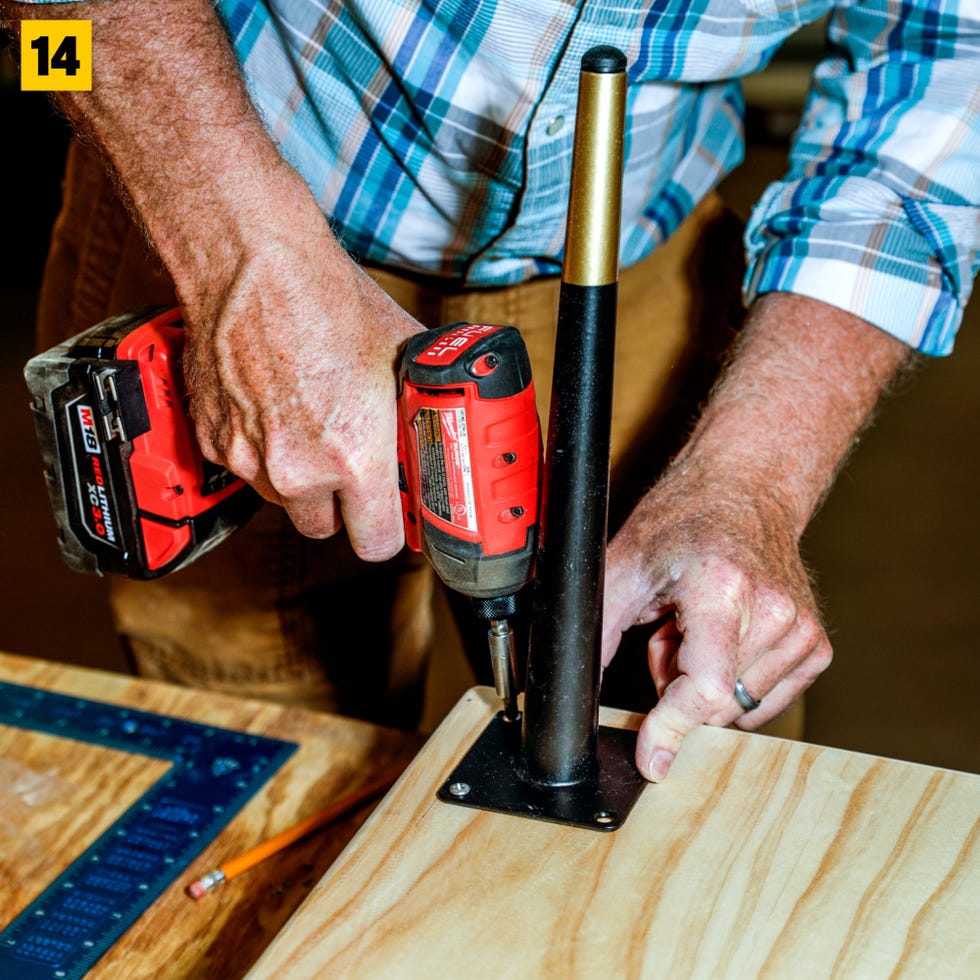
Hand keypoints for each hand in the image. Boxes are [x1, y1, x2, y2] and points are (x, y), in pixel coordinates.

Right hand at [180, 226, 424, 559]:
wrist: (254, 265)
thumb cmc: (326, 302)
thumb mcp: (400, 358)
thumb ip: (417, 411)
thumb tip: (437, 427)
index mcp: (355, 457)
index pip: (375, 544)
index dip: (388, 531)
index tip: (391, 516)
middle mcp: (299, 470)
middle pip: (325, 528)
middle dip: (342, 505)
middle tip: (352, 469)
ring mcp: (250, 458)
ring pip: (284, 499)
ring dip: (301, 479)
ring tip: (312, 425)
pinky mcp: (215, 440)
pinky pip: (246, 468)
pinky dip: (262, 451)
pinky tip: (276, 408)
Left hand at [599, 293, 909, 782]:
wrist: (743, 490)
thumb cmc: (682, 522)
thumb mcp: (620, 569)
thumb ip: (598, 634)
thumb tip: (576, 695)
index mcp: (722, 588)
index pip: (705, 690)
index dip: (671, 727)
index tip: (653, 758)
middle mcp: (773, 610)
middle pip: (714, 703)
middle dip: (675, 684)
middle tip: (669, 631)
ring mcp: (801, 629)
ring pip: (737, 708)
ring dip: (705, 683)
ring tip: (697, 626)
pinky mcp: (815, 645)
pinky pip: (764, 700)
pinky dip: (735, 683)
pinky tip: (725, 636)